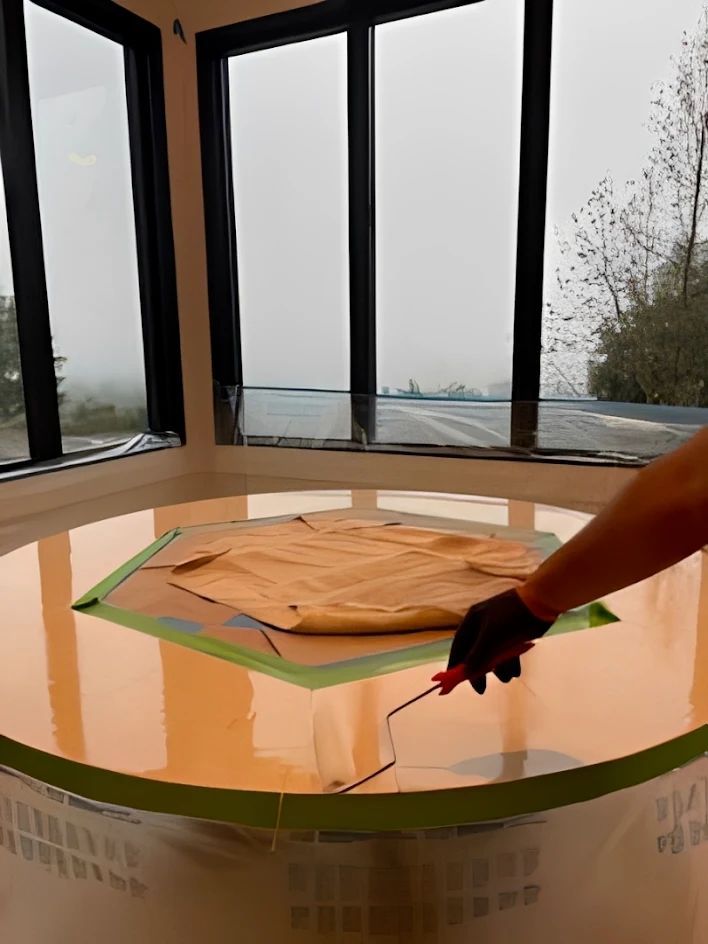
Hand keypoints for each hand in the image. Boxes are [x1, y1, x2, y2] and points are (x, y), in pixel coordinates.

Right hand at [434, 589, 554, 694]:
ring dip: (498, 669)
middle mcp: (483, 626)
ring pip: (493, 655)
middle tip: (481, 689)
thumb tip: (465, 673)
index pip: (459, 645)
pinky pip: (507, 654)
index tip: (453, 680)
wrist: (540, 603)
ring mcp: (499, 631)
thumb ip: (477, 655)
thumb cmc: (510, 617)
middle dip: (479, 670)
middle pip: (476, 653)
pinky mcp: (513, 636)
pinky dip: (510, 664)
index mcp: (473, 621)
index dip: (456, 663)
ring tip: (507, 678)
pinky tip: (515, 672)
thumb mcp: (490, 636)